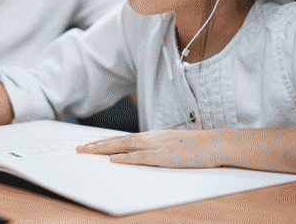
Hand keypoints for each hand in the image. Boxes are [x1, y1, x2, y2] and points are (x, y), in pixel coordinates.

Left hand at [76, 129, 226, 168]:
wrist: (216, 144)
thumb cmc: (196, 147)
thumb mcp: (171, 146)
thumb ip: (155, 149)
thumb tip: (140, 155)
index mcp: (152, 136)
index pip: (121, 139)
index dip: (104, 142)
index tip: (88, 145)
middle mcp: (150, 138)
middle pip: (117, 141)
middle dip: (96, 145)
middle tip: (79, 149)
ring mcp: (157, 146)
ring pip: (124, 146)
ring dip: (104, 149)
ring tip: (88, 151)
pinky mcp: (165, 156)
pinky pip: (141, 157)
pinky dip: (126, 158)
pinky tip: (114, 160)